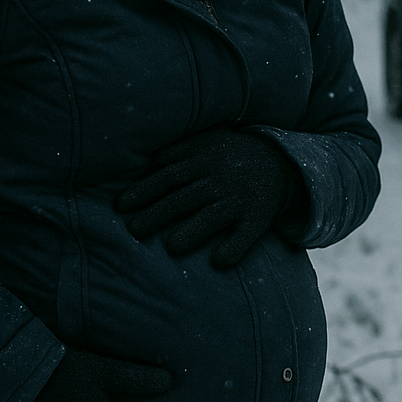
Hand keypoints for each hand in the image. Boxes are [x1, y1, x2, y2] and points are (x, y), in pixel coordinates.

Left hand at [116, 127, 301, 267]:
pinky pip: (247, 233)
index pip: (168, 175)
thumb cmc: (230, 155)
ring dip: (193, 230)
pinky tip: (220, 260)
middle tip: (134, 230)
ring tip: (172, 247)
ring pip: (213, 214)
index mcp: (203, 158)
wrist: (280, 161)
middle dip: (158, 212)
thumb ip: (176, 151)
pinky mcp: (258, 216)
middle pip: (184, 196)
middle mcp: (219, 177)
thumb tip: (144, 164)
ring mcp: (239, 197)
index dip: (144, 189)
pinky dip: (235, 246)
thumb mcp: (206, 141)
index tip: (121, 206)